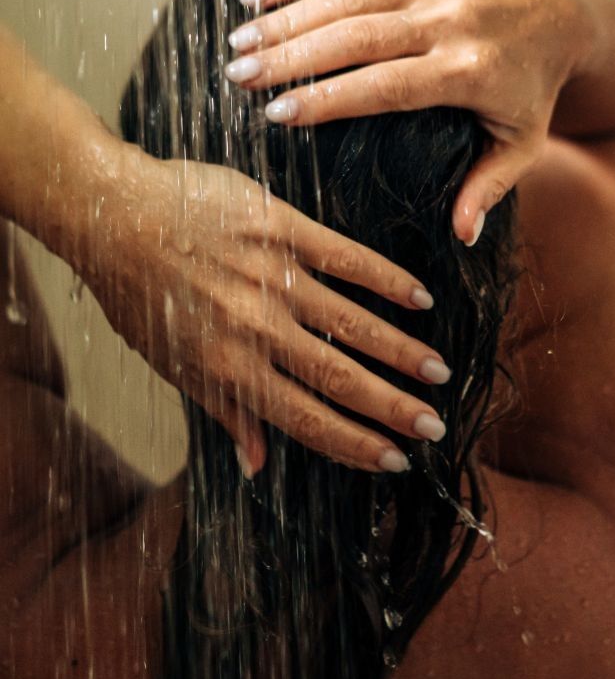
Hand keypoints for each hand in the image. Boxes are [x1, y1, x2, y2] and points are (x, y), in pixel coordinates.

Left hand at [68, 150, 448, 476]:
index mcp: (228, 369)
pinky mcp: (280, 228)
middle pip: (340, 378)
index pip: (306, 419)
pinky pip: (346, 258)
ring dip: (401, 351)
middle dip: (394, 407)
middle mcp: (255, 330)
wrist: (110, 212)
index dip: (356, 444)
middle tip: (435, 427)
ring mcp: (272, 277)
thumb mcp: (171, 363)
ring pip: (352, 323)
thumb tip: (257, 466)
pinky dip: (387, 280)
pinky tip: (421, 298)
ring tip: (439, 372)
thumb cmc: (139, 293)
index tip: (396, 460)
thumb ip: (224, 412)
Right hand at [223, 0, 592, 244]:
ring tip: (237, 45)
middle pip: (355, 36)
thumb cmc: (532, 89)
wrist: (557, 11)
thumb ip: (489, 187)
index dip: (329, 98)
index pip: (387, 85)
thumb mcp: (523, 144)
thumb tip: (462, 236)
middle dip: (290, 55)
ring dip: (285, 17)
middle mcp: (447, 20)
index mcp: (469, 71)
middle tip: (237, 78)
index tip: (277, 115)